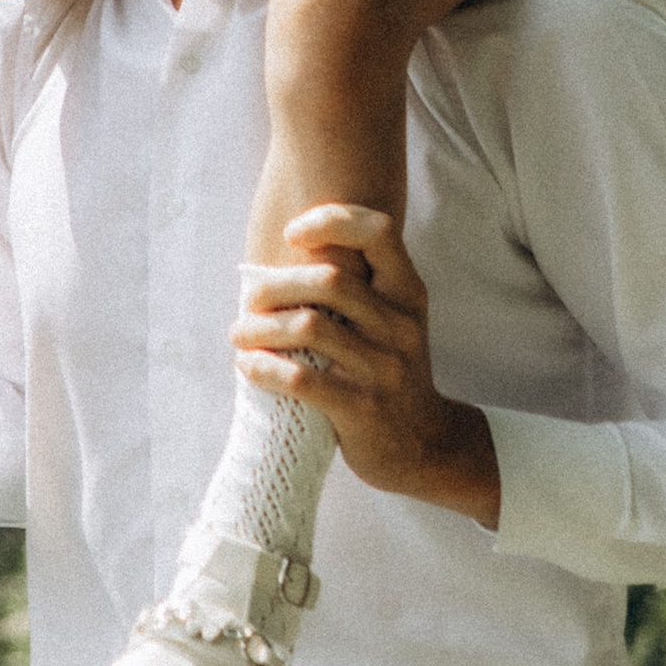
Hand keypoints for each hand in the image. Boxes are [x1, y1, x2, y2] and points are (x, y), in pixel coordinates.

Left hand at [233, 203, 500, 526]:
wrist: (426, 444)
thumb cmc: (390, 368)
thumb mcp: (393, 320)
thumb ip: (361, 284)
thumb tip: (285, 245)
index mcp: (408, 294)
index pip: (377, 232)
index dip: (331, 221)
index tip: (291, 233)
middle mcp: (401, 326)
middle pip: (329, 279)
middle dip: (275, 284)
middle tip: (248, 297)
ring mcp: (384, 369)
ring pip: (309, 326)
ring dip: (261, 326)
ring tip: (239, 333)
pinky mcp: (362, 409)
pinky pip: (302, 380)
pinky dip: (265, 368)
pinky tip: (248, 365)